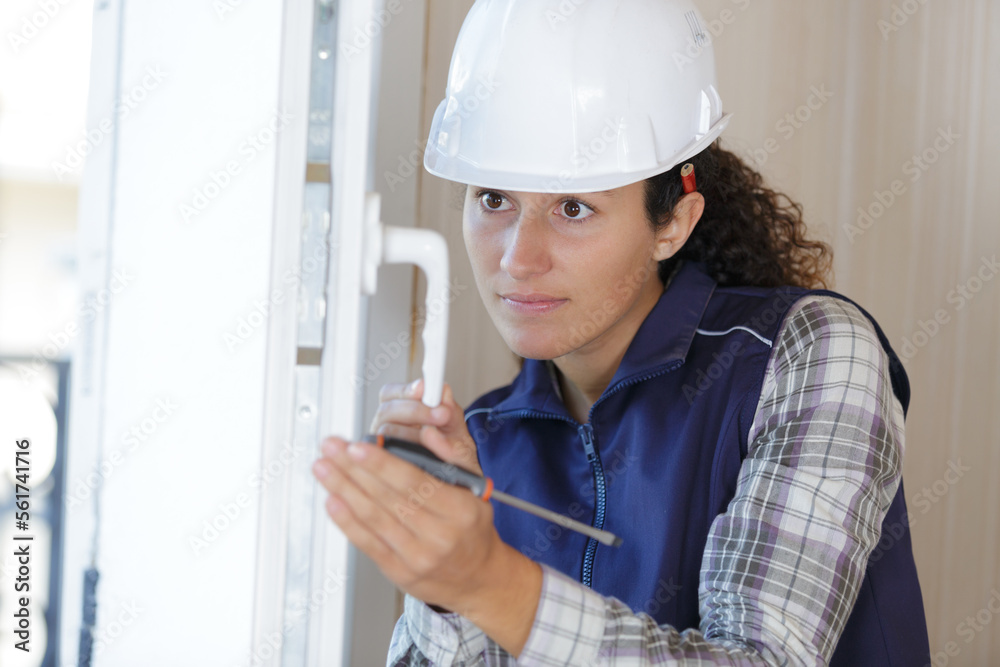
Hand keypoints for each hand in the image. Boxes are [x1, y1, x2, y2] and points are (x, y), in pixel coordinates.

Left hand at [312, 380, 541, 654]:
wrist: (477, 577)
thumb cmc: (472, 528)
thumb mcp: (477, 487)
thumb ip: (454, 456)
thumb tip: (429, 433)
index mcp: (460, 511)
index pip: (414, 482)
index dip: (381, 463)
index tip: (358, 446)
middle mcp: (439, 536)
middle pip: (387, 498)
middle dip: (353, 469)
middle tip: (332, 448)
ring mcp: (417, 557)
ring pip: (373, 518)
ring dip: (343, 489)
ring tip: (324, 468)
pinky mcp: (399, 572)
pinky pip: (367, 542)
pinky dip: (346, 520)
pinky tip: (332, 500)